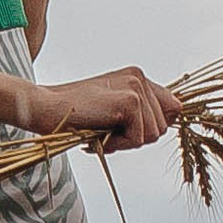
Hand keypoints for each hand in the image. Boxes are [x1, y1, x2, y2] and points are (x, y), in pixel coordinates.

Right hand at [25, 67, 178, 149]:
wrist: (47, 108)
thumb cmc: (76, 114)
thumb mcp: (112, 109)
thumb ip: (140, 111)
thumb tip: (176, 114)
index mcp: (137, 76)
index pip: (171, 107)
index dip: (153, 126)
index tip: (127, 130)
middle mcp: (140, 77)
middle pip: (162, 127)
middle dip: (136, 138)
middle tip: (107, 131)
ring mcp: (136, 88)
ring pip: (152, 136)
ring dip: (126, 142)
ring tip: (102, 131)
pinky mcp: (131, 102)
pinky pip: (138, 140)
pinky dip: (119, 145)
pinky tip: (100, 133)